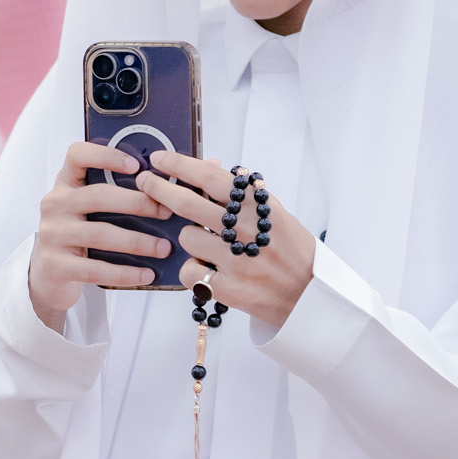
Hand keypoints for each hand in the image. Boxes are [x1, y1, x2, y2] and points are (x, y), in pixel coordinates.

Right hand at [28, 141, 173, 330]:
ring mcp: (52, 234)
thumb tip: (192, 174)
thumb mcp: (95, 209)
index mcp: (66, 183)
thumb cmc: (83, 233)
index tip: (137, 165)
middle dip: (137, 203)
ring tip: (164, 248)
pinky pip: (94, 268)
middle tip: (167, 212)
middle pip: (97, 196)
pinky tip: (146, 273)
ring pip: (99, 233)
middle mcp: (55, 203)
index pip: (77, 154)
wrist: (50, 274)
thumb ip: (129, 190)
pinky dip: (124, 272)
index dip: (106, 155)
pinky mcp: (54, 265)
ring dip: (137, 241)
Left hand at [136, 152, 315, 328]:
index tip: (160, 159)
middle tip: (145, 182)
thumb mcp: (277, 214)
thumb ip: (246, 193)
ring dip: (190, 237)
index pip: (211, 176)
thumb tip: (213, 166)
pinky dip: (194, 270)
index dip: (179, 165)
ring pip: (186, 236)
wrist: (312, 299)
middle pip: (188, 202)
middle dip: (159, 188)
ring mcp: (236, 260)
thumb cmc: (293, 252)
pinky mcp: (228, 289)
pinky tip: (209, 270)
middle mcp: (247, 230)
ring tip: (209, 245)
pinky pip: (189, 271)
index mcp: (260, 207)